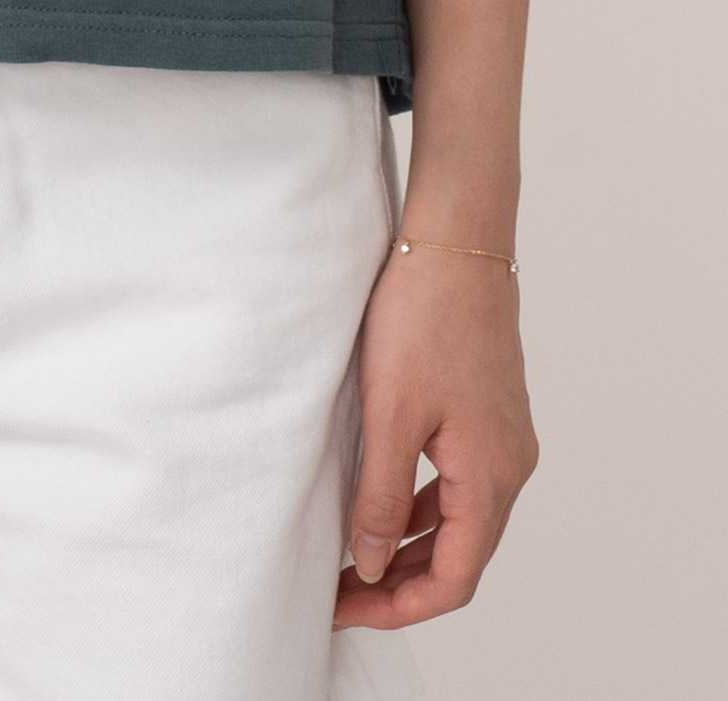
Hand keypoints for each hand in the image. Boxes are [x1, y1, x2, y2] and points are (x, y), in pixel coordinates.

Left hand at [333, 244, 537, 628]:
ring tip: (350, 555)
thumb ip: (379, 496)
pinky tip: (378, 498)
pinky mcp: (487, 412)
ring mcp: (502, 438)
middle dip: (399, 582)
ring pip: (458, 519)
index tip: (348, 609)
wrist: (456, 240)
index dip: (400, 606)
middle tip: (339, 592)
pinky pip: (457, 481)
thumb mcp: (390, 414)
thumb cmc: (424, 316)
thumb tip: (368, 564)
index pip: (454, 578)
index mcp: (492, 475)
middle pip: (460, 556)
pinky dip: (418, 503)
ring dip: (407, 544)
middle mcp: (510, 465)